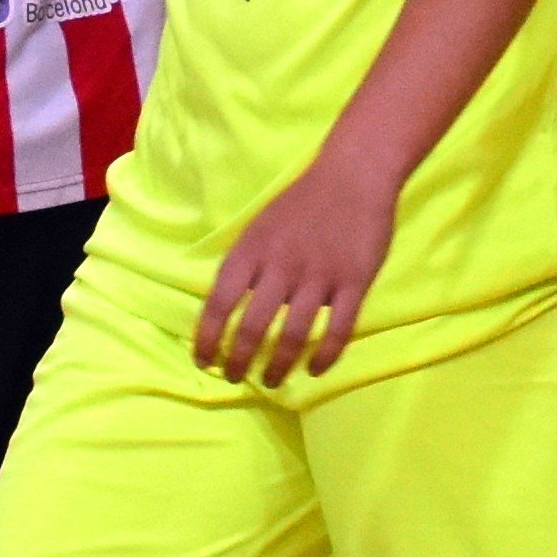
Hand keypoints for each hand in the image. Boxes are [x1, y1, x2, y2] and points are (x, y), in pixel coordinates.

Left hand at [195, 151, 400, 383]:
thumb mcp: (256, 230)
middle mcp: (280, 266)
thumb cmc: (299, 204)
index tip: (202, 361)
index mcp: (250, 252)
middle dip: (238, 361)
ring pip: (293, 335)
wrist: (352, 175)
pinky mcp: (355, 281)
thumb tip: (223, 310)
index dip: (206, 338)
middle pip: (251, 327)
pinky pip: (339, 329)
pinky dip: (326, 355)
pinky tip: (315, 370)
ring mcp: (319, 275)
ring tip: (271, 381)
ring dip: (279, 365)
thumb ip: (243, 267)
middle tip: (234, 378)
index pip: (218, 304)